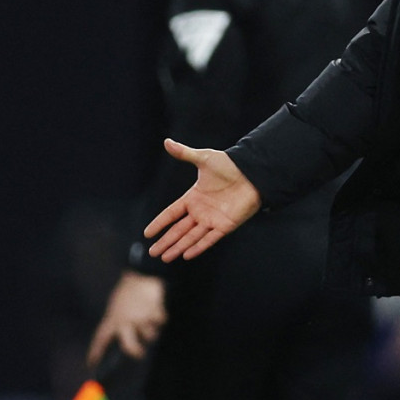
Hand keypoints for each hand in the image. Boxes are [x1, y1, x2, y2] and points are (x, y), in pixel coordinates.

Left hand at [87, 271, 165, 366]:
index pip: (100, 339)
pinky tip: (157, 308)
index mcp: (112, 319)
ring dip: (152, 330)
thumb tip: (118, 337)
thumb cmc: (127, 291)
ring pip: (150, 335)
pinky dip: (161, 317)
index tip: (91, 364)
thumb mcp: (116, 306)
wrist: (142, 274)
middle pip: (130, 346)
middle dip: (136, 352)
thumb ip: (116, 320)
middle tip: (140, 354)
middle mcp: (125, 322)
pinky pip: (161, 322)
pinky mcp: (154, 313)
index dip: (95, 353)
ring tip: (150, 318)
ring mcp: (140, 318)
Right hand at [144, 138, 261, 261]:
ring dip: (178, 247)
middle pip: (179, 229)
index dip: (160, 222)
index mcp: (194, 197)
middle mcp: (201, 211)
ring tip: (164, 257)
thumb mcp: (204, 159)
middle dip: (166, 241)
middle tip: (152, 252)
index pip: (172, 213)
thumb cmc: (230, 165)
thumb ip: (185, 153)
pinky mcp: (225, 225)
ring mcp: (212, 219)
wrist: (252, 172)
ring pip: (191, 237)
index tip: (147, 233)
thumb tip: (166, 141)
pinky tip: (186, 255)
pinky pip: (209, 239)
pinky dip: (198, 247)